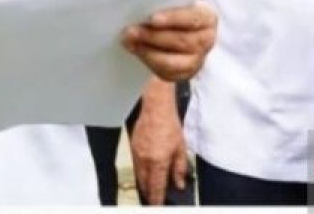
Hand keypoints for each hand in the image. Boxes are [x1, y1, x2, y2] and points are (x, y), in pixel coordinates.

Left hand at [121, 1, 216, 80]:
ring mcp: (198, 60)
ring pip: (172, 61)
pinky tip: (136, 50)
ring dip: (147, 51)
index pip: (192, 18)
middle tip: (131, 31)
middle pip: (181, 41)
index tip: (152, 18)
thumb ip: (164, 2)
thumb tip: (140, 2)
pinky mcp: (185, 74)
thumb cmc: (173, 10)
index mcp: (207, 17)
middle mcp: (206, 39)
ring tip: (129, 41)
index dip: (173, 18)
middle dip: (153, 36)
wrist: (177, 30)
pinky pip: (166, 72)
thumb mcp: (174, 2)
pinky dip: (148, 61)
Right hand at [130, 84, 188, 204]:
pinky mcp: (132, 147)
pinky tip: (145, 172)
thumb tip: (179, 183)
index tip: (158, 205)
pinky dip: (140, 171)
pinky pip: (135, 165)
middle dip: (149, 192)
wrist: (156, 109)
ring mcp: (137, 153)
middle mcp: (145, 160)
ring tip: (149, 188)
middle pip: (144, 183)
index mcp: (158, 162)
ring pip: (138, 175)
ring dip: (143, 183)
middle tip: (153, 198)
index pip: (157, 186)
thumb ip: (179, 168)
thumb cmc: (169, 125)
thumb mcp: (180, 148)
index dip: (157, 199)